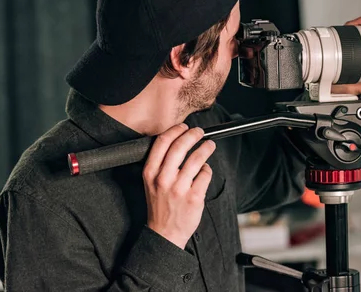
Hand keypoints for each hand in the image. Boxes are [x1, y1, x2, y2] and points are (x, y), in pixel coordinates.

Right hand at [143, 123, 215, 248]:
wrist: (164, 234)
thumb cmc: (160, 205)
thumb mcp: (151, 183)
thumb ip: (160, 163)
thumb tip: (177, 140)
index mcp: (150, 173)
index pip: (162, 143)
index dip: (175, 130)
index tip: (184, 127)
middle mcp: (163, 179)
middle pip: (180, 146)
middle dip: (193, 134)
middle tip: (200, 132)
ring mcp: (179, 188)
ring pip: (197, 158)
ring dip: (206, 148)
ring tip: (209, 145)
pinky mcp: (194, 197)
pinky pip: (205, 174)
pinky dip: (207, 169)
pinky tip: (205, 170)